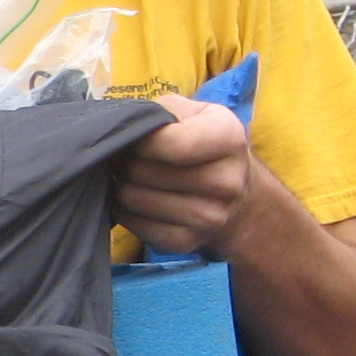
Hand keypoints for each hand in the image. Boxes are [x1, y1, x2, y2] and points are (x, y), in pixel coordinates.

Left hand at [112, 96, 256, 257]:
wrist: (235, 193)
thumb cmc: (201, 142)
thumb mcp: (191, 113)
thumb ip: (160, 112)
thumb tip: (119, 129)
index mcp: (229, 138)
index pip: (174, 144)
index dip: (140, 141)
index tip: (133, 138)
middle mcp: (227, 182)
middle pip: (145, 172)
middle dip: (124, 161)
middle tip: (125, 156)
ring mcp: (210, 218)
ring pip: (134, 199)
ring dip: (121, 185)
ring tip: (128, 175)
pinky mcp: (187, 242)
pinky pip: (135, 226)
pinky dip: (124, 210)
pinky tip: (134, 198)